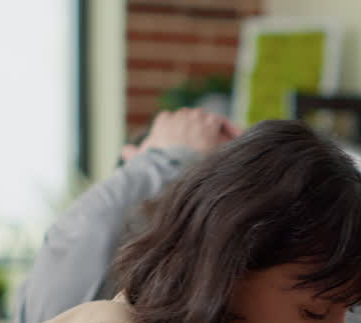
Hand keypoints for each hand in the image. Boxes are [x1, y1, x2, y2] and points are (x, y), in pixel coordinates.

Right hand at [121, 108, 240, 162]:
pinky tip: (235, 141)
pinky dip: (229, 130)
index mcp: (163, 122)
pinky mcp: (209, 123)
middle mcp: (178, 116)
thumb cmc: (152, 168)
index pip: (175, 119)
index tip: (190, 143)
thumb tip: (125, 150)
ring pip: (208, 119)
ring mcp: (194, 118)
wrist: (166, 169)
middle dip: (200, 129)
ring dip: (215, 129)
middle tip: (210, 144)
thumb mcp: (139, 161)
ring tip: (225, 143)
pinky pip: (222, 122)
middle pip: (194, 117)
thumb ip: (133, 154)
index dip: (184, 131)